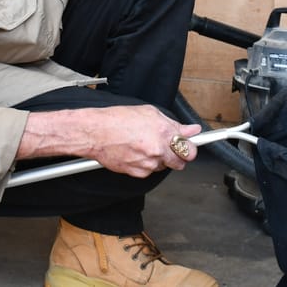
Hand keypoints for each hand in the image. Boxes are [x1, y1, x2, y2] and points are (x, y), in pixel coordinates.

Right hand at [19, 105, 202, 177]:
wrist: (95, 132)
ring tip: (145, 146)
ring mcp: (148, 163)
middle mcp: (158, 149)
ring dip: (160, 159)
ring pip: (164, 167)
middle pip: (181, 162)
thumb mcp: (149, 113)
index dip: (191, 147)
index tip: (190, 146)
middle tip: (169, 147)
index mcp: (163, 131)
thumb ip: (173, 123)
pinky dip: (146, 165)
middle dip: (178, 156)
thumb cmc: (118, 119)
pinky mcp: (138, 173)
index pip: (189, 147)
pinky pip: (149, 172)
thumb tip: (191, 130)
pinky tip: (136, 153)